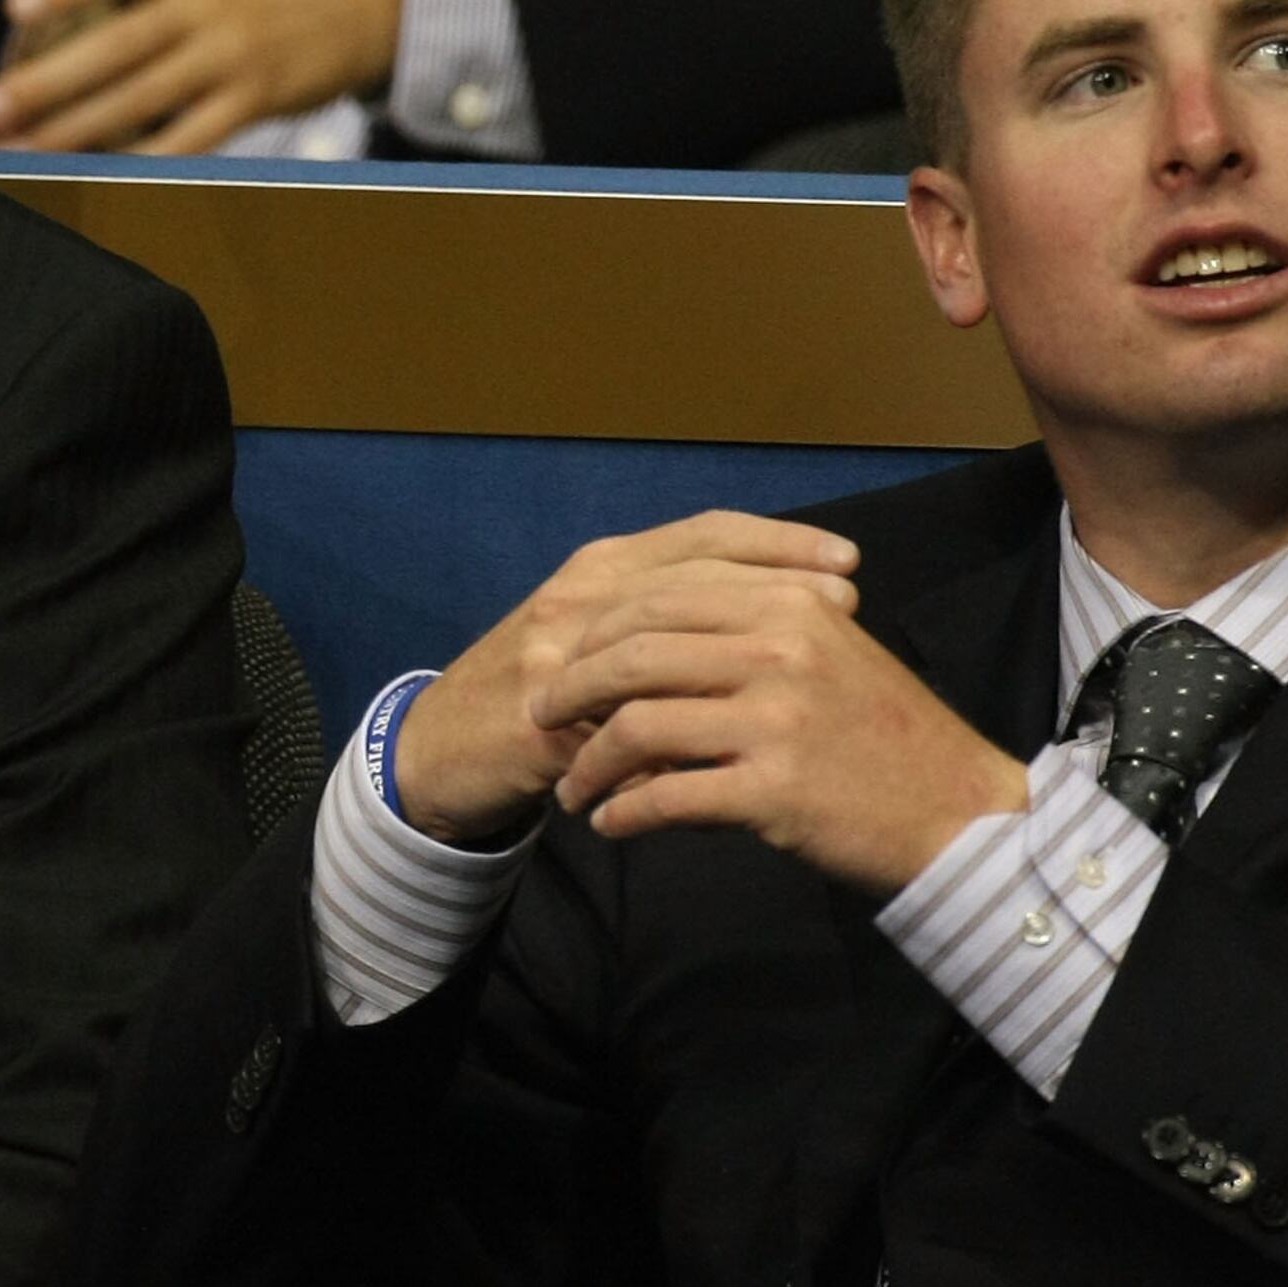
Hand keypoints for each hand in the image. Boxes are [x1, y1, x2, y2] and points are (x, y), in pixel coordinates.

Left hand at [0, 0, 399, 153]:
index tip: (16, 6)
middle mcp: (212, 2)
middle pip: (120, 44)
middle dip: (49, 81)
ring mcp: (235, 54)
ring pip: (144, 100)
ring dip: (75, 131)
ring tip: (19, 151)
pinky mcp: (256, 100)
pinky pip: (190, 140)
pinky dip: (140, 162)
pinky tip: (94, 177)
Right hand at [390, 512, 861, 844]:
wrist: (440, 747)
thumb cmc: (538, 689)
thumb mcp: (599, 637)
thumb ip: (669, 621)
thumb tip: (782, 620)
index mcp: (601, 567)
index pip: (701, 535)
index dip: (778, 541)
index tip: (847, 559)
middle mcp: (580, 596)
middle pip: (693, 574)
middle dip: (777, 583)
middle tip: (846, 602)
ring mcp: (558, 654)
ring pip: (665, 641)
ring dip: (738, 656)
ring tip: (803, 670)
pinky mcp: (541, 718)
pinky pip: (625, 729)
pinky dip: (682, 740)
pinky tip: (738, 751)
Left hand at [537, 577, 1024, 894]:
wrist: (960, 812)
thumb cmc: (884, 734)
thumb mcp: (827, 651)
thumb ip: (750, 626)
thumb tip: (651, 630)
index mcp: (787, 603)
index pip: (658, 598)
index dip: (595, 631)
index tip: (563, 662)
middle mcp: (780, 649)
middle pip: (633, 654)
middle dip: (570, 688)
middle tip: (540, 717)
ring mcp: (777, 720)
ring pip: (638, 727)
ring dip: (588, 761)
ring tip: (571, 786)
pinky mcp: (775, 790)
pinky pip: (668, 798)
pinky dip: (625, 813)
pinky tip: (610, 824)